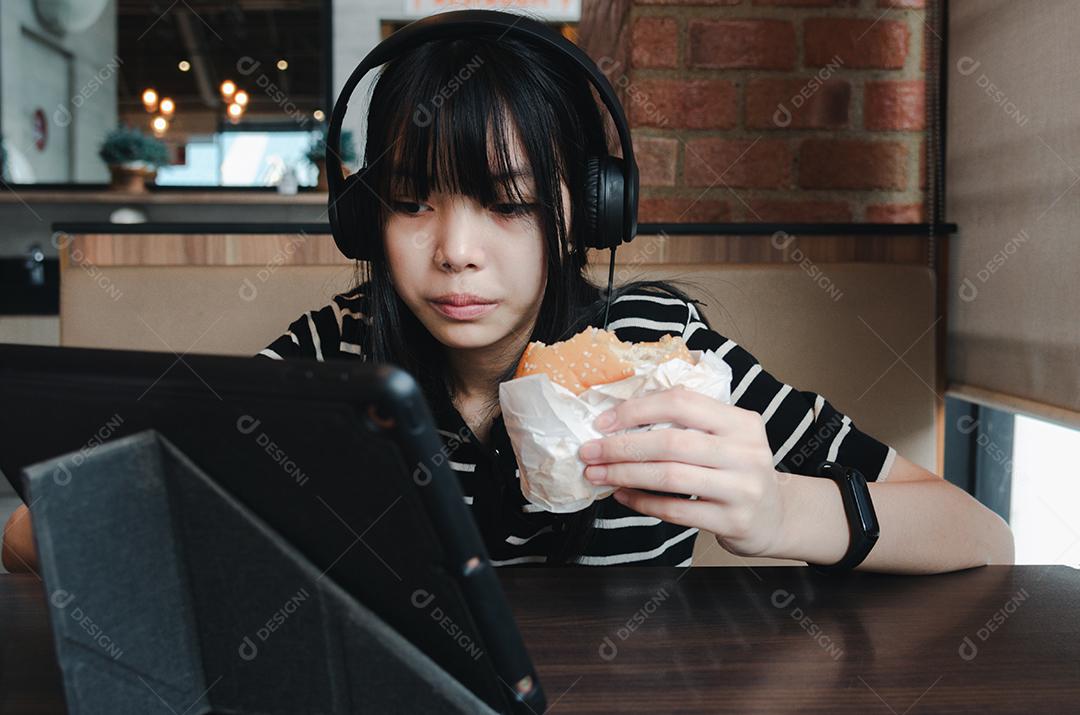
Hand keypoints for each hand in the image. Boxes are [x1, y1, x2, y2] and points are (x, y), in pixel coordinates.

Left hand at [578, 386, 786, 557]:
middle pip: (671, 443)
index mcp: (741, 422)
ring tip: (598, 474)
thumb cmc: (738, 470)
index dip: (637, 410)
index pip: (681, 402)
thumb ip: (689, 422)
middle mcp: (745, 452)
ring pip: (670, 477)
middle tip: (589, 451)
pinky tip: (622, 496)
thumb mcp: (728, 436)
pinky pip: (676, 511)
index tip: (603, 422)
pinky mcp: (732, 521)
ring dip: (624, 474)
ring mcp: (741, 489)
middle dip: (621, 447)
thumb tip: (621, 417)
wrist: (777, 516)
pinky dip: (642, 502)